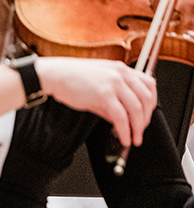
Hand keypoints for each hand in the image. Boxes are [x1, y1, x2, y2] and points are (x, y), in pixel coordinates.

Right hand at [35, 57, 155, 146]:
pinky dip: (125, 130)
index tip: (147, 114)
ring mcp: (114, 84)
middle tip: (141, 130)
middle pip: (146, 98)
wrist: (54, 75)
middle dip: (146, 118)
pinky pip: (121, 116)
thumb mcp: (97, 85)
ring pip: (136, 109)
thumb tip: (118, 118)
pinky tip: (123, 137)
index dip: (152, 102)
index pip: (149, 84)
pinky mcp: (104, 95)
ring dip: (137, 127)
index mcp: (121, 69)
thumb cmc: (71, 78)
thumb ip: (110, 101)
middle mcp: (121, 74)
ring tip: (134, 138)